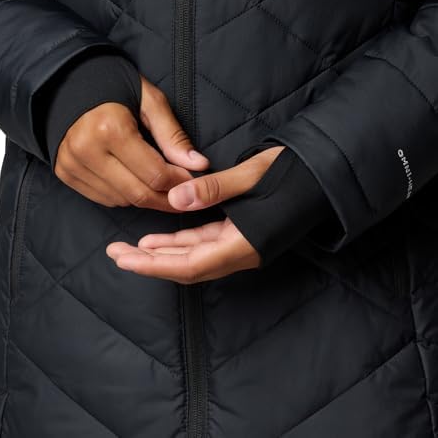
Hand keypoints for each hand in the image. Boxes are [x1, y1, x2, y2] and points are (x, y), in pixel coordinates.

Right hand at [55, 76, 208, 210]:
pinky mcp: (65, 173)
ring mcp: (72, 165)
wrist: (67, 83)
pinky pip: (104, 199)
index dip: (180, 183)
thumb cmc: (116, 87)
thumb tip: (199, 165)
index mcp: (110, 129)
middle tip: (184, 195)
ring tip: (161, 185)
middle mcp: (87, 151)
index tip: (193, 180)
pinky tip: (135, 182)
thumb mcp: (150, 101)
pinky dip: (125, 197)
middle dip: (167, 199)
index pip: (155, 174)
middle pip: (139, 194)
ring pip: (122, 201)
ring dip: (146, 198)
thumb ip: (173, 136)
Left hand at [106, 146, 284, 281]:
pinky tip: (159, 239)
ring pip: (193, 257)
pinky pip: (204, 244)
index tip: (126, 260)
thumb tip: (175, 199)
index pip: (192, 265)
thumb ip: (215, 188)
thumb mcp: (254, 174)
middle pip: (187, 267)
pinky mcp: (239, 235)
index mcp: (245, 243)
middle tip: (116, 254)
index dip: (156, 265)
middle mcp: (241, 252)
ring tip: (130, 248)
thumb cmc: (296, 173)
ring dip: (162, 253)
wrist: (324, 176)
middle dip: (150, 262)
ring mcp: (240, 246)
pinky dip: (180, 241)